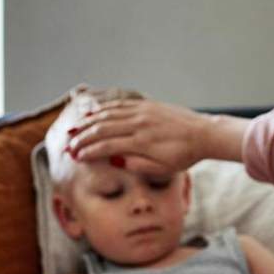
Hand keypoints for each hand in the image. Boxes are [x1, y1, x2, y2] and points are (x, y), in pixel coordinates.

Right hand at [67, 99, 215, 174]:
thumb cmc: (185, 155)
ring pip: (108, 114)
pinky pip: (120, 105)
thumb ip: (138, 165)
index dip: (88, 151)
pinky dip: (103, 109)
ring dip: (88, 122)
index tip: (76, 157)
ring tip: (74, 130)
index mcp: (142, 142)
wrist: (204, 134)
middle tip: (69, 146)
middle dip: (83, 137)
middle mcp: (140, 124)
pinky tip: (93, 114)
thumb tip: (114, 160)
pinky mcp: (147, 105)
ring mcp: (143, 112)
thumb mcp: (163, 169)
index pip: (107, 146)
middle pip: (102, 129)